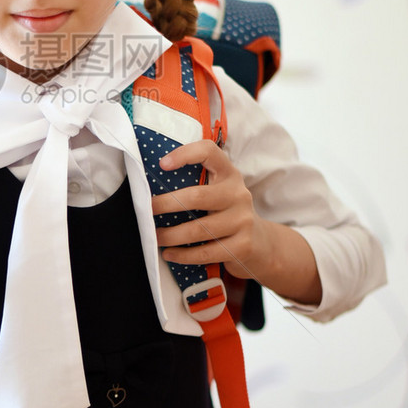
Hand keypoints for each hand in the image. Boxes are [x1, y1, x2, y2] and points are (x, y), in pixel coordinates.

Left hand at [151, 140, 321, 304]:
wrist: (260, 242)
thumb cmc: (225, 211)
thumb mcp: (218, 190)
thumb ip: (196, 182)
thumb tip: (149, 186)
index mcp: (228, 173)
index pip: (209, 152)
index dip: (185, 154)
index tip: (162, 164)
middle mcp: (238, 194)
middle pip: (197, 197)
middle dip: (167, 204)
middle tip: (147, 210)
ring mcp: (242, 220)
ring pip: (199, 229)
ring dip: (171, 235)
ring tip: (155, 236)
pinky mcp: (242, 246)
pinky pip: (206, 252)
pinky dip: (183, 255)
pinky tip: (169, 254)